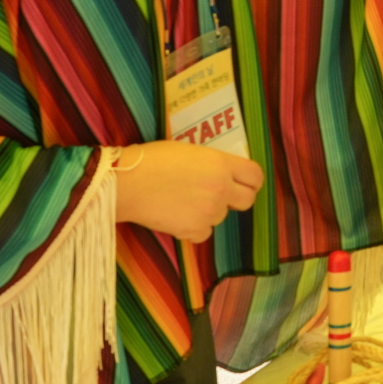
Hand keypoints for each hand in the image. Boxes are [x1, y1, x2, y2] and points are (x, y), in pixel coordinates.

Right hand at [114, 141, 264, 242]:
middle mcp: (221, 189)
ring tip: (184, 200)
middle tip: (221, 195)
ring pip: (221, 216)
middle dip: (237, 198)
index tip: (245, 182)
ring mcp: (209, 212)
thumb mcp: (190, 151)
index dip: (251, 180)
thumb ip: (212, 163)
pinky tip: (177, 215)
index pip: (255, 176)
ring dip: (209, 211)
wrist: (127, 182)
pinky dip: (194, 228)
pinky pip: (203, 232)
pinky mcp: (193, 231)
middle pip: (247, 200)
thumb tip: (224, 172)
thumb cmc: (152, 159)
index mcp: (221, 164)